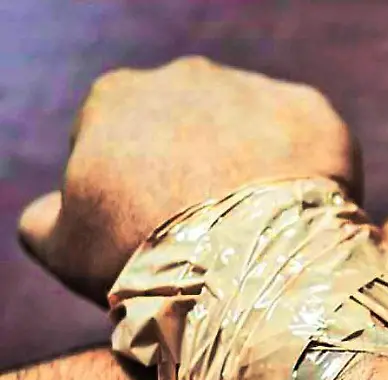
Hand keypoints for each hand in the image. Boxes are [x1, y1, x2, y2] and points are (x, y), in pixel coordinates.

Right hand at [17, 56, 360, 304]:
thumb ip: (46, 218)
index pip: (118, 137)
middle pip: (191, 127)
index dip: (133, 186)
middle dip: (199, 168)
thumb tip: (53, 210)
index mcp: (115, 98)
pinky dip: (308, 173)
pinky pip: (310, 142)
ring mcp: (254, 90)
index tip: (151, 226)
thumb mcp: (63, 248)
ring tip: (261, 228)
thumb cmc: (143, 256)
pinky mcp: (313, 113)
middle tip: (213, 230)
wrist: (243, 266)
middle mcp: (186, 78)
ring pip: (254, 132)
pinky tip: (299, 214)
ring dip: (256, 168)